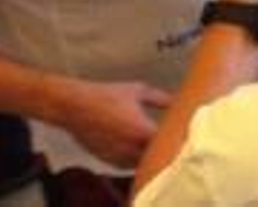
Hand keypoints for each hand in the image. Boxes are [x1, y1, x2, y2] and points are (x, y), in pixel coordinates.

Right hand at [46, 76, 170, 168]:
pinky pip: (126, 166)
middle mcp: (129, 148)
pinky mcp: (106, 159)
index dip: (176, 139)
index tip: (182, 133)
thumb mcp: (138, 91)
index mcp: (141, 130)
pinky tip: (139, 151)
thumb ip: (160, 98)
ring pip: (141, 165)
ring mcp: (116, 156)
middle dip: (164, 150)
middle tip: (171, 139)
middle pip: (155, 158)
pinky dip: (135, 161)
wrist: (75, 105)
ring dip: (149, 157)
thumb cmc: (106, 96)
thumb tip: (177, 101)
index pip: (166, 143)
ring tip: (156, 145)